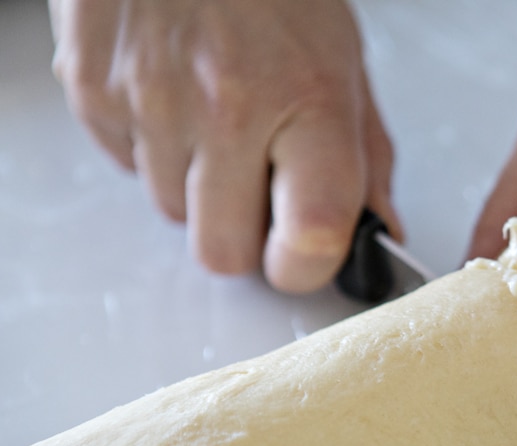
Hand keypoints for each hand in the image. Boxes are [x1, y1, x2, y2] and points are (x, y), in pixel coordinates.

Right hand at [48, 0, 399, 291]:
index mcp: (310, 100)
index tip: (312, 257)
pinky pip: (126, 168)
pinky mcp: (94, 90)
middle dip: (245, 241)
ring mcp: (152, 100)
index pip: (313, 237)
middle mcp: (227, 105)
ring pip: (171, 214)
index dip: (311, 267)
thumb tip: (377, 232)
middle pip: (224, 253)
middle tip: (260, 195)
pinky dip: (154, 152)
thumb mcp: (346, 61)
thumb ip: (367, 157)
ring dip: (198, 191)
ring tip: (217, 124)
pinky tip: (176, 101)